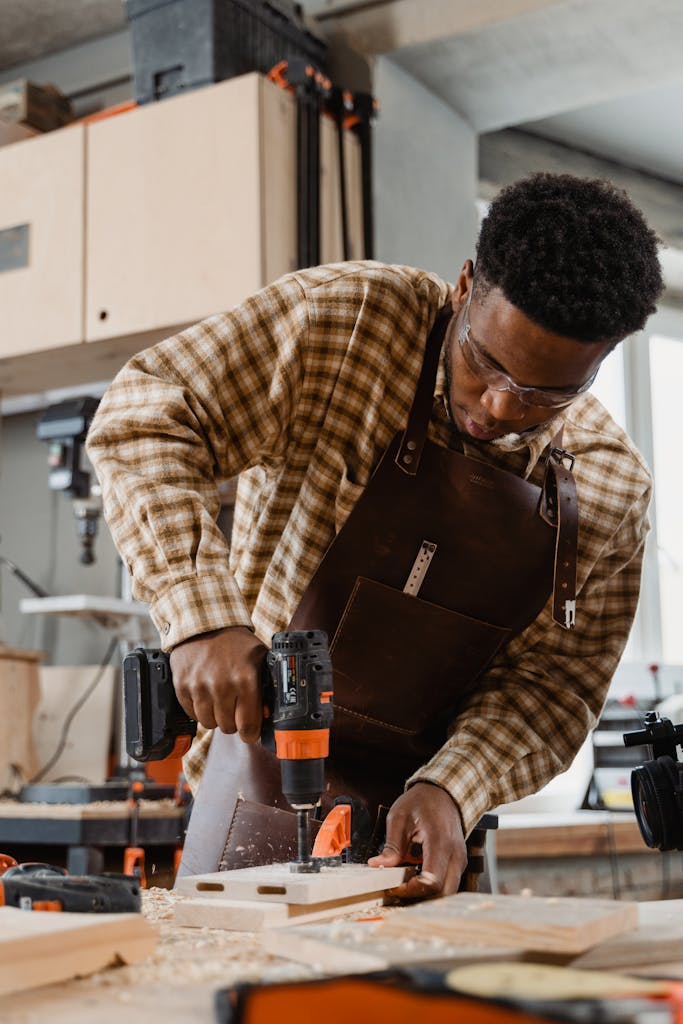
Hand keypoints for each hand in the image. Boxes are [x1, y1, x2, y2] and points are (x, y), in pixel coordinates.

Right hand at [169, 626, 267, 742]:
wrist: (204, 624)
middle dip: (233, 721)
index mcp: (245, 680)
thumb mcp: (259, 658)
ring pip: (208, 724)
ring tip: (219, 699)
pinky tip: (205, 694)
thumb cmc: (235, 643)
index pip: (248, 726)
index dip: (250, 733)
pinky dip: (199, 709)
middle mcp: (221, 686)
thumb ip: (267, 685)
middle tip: (234, 706)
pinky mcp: (181, 686)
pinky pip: (192, 714)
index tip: (249, 731)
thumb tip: (270, 713)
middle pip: (228, 727)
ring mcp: (199, 687)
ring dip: (215, 716)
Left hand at [368, 782, 466, 899]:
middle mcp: (455, 855)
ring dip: (426, 895)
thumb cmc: (423, 801)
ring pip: (447, 893)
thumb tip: (378, 865)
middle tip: (397, 890)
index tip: (392, 886)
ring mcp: (460, 860)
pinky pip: (448, 884)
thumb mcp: (400, 817)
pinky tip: (415, 879)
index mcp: (440, 842)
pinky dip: (432, 888)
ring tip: (404, 885)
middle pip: (442, 894)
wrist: (444, 793)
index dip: (411, 890)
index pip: (431, 881)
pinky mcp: (459, 863)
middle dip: (418, 898)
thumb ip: (392, 845)